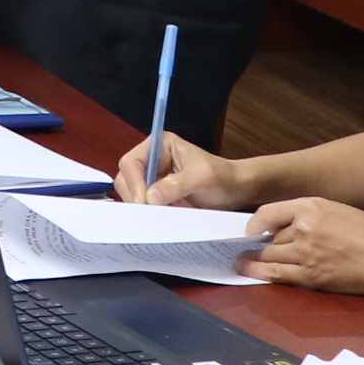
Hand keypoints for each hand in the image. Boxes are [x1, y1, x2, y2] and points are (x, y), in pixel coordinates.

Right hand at [114, 133, 248, 207]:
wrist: (237, 190)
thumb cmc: (223, 177)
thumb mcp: (203, 177)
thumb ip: (177, 185)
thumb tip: (150, 197)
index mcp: (160, 145)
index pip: (132, 162)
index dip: (134, 183)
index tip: (143, 202)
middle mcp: (152, 159)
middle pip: (126, 178)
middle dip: (135, 196)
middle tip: (147, 214)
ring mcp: (152, 177)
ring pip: (131, 193)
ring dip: (140, 206)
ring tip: (156, 217)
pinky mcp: (156, 194)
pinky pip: (142, 204)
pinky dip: (146, 213)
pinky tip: (157, 219)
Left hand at [237, 196, 363, 298]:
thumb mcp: (338, 210)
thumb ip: (309, 215)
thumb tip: (283, 226)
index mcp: (311, 207)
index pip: (268, 212)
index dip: (255, 223)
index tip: (251, 230)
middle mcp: (304, 228)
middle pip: (270, 237)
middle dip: (261, 243)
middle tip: (251, 248)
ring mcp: (306, 253)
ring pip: (269, 255)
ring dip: (255, 258)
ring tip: (242, 260)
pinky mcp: (311, 276)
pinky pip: (276, 274)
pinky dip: (258, 272)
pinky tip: (247, 271)